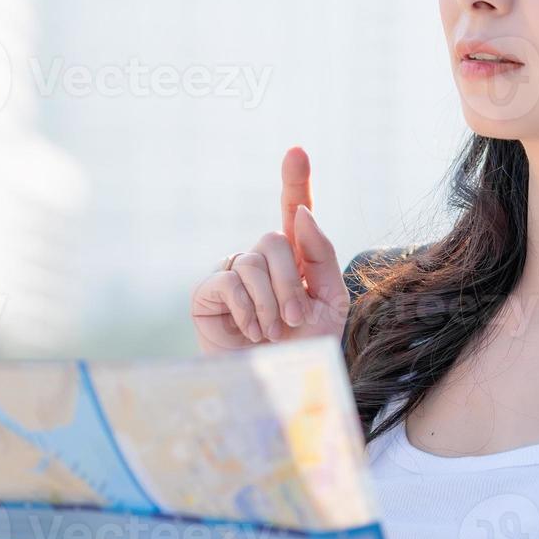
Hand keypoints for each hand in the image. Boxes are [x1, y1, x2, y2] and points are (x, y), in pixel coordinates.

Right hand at [190, 146, 349, 352]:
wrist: (281, 388)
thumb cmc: (306, 348)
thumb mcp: (330, 300)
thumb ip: (319, 253)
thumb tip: (299, 212)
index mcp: (296, 259)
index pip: (294, 212)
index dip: (295, 180)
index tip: (297, 150)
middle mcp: (262, 260)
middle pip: (274, 240)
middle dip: (290, 282)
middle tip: (295, 319)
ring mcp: (233, 274)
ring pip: (254, 261)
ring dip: (271, 302)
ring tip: (273, 332)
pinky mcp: (208, 293)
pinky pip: (229, 280)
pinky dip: (246, 308)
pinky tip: (251, 332)